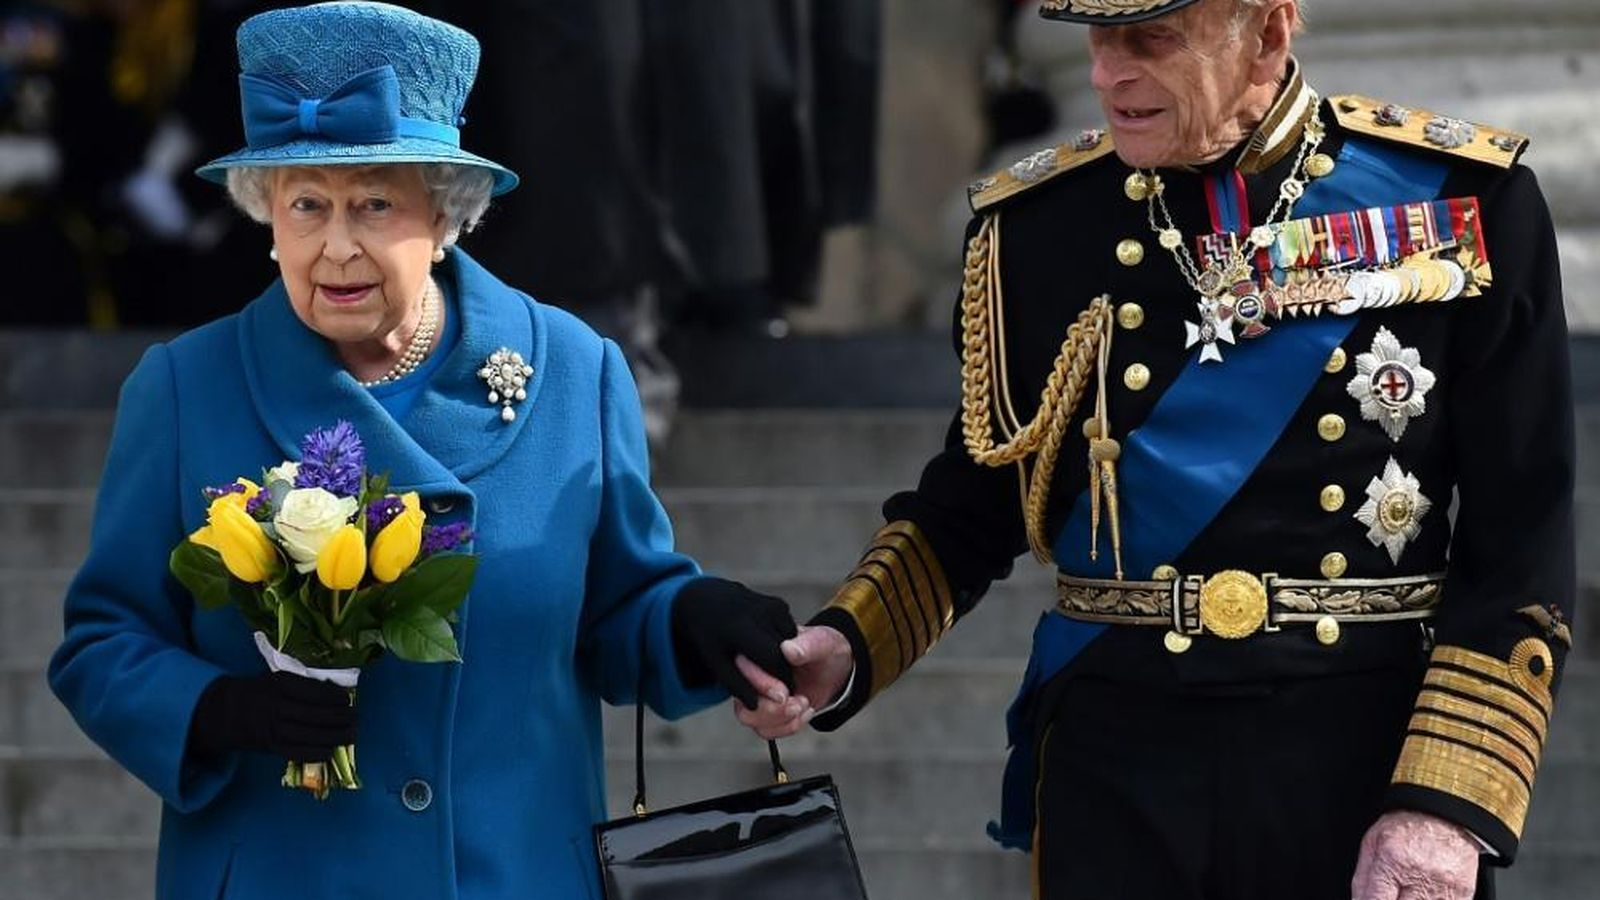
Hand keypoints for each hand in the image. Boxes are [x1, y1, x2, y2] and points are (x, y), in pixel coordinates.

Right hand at [188, 671, 356, 761]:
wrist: (224, 711)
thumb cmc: (259, 691)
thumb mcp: (276, 678)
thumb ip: (302, 684)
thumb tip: (335, 691)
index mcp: (279, 685)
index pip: (313, 692)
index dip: (334, 697)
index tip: (347, 699)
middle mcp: (276, 707)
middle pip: (315, 715)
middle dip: (340, 718)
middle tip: (355, 718)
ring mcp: (272, 728)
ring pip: (308, 735)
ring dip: (334, 737)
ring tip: (351, 735)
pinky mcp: (270, 746)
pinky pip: (296, 752)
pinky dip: (315, 754)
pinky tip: (330, 751)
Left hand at [670, 578, 796, 709]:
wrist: (705, 599)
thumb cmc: (709, 638)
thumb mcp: (716, 663)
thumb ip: (738, 685)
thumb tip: (757, 705)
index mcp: (739, 627)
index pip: (773, 659)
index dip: (779, 680)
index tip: (779, 695)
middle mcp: (759, 611)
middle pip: (784, 652)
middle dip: (783, 672)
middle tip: (775, 685)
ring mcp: (771, 605)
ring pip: (790, 642)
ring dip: (784, 659)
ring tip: (764, 662)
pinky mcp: (778, 604)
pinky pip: (789, 633)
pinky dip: (783, 645)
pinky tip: (766, 645)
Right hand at [733, 625, 852, 738]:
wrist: (833, 669)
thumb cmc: (822, 650)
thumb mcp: (821, 642)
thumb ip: (806, 645)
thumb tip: (788, 649)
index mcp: (758, 652)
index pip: (741, 669)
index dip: (760, 684)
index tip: (783, 692)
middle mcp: (752, 675)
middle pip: (742, 704)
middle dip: (771, 710)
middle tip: (796, 702)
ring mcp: (758, 696)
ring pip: (750, 719)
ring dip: (781, 720)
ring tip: (802, 705)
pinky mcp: (767, 712)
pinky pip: (766, 730)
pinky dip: (789, 726)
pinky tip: (804, 711)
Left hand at [1351, 810, 1478, 899]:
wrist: (1447, 814)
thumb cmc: (1407, 825)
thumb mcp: (1373, 841)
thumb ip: (1362, 879)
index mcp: (1393, 860)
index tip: (1374, 899)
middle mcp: (1420, 876)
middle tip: (1392, 891)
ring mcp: (1445, 887)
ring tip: (1408, 888)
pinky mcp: (1463, 893)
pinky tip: (1424, 892)